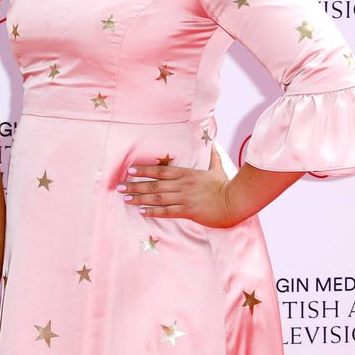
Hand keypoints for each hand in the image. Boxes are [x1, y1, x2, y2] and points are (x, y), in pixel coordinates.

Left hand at [118, 149, 242, 227]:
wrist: (235, 201)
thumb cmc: (225, 185)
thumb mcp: (217, 168)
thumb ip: (212, 156)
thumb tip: (213, 142)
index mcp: (187, 173)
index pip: (161, 170)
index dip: (144, 170)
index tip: (130, 170)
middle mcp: (182, 185)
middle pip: (154, 184)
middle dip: (135, 185)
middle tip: (120, 187)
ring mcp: (184, 198)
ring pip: (157, 197)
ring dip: (140, 198)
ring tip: (126, 198)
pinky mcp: (188, 211)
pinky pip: (167, 211)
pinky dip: (153, 211)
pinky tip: (142, 211)